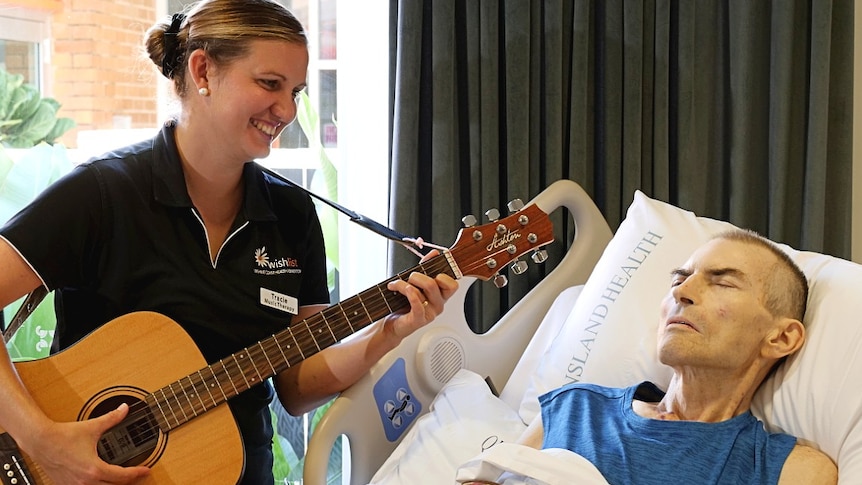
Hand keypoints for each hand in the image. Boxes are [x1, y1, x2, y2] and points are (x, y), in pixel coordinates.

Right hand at [28, 403, 149, 483]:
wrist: (40, 441)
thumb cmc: (63, 435)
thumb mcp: (92, 427)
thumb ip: (111, 418)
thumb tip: (124, 409)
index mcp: (94, 469)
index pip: (122, 476)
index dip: (137, 473)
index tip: (146, 470)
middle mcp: (85, 481)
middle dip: (129, 482)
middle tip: (139, 475)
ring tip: (122, 479)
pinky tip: (102, 481)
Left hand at [383, 250, 458, 340]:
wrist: (393, 324)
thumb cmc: (404, 305)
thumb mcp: (416, 283)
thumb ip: (426, 267)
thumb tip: (434, 253)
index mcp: (441, 296)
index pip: (452, 284)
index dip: (443, 275)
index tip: (430, 270)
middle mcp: (438, 305)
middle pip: (434, 284)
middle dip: (417, 276)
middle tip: (408, 279)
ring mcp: (430, 313)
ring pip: (421, 291)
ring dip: (403, 284)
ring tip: (395, 285)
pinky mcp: (419, 320)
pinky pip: (417, 304)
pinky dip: (409, 294)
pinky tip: (402, 289)